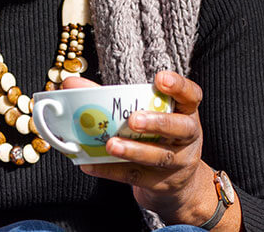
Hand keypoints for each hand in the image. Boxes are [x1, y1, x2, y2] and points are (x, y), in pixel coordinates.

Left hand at [65, 71, 233, 227]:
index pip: (192, 95)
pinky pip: (135, 176)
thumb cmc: (156, 137)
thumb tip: (71, 83)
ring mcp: (177, 162)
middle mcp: (187, 136)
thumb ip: (114, 99)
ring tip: (110, 145)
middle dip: (156, 123)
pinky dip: (110, 170)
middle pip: (180, 128)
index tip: (160, 78)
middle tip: (133, 120)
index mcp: (186, 112)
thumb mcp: (149, 116)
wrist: (177, 185)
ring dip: (132, 150)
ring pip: (158, 156)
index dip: (179, 86)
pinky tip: (90, 164)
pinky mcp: (160, 183)